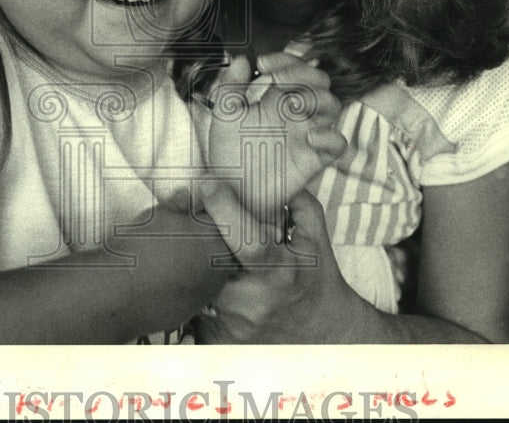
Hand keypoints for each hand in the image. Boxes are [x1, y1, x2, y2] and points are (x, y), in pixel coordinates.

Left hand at [193, 190, 351, 343]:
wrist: (322, 332)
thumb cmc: (316, 278)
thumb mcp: (316, 236)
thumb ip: (296, 201)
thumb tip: (270, 169)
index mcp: (281, 270)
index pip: (247, 240)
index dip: (225, 209)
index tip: (209, 184)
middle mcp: (258, 299)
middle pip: (211, 261)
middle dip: (197, 235)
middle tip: (187, 213)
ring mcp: (238, 323)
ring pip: (196, 284)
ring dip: (190, 262)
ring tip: (186, 245)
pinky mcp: (222, 339)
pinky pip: (194, 308)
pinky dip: (191, 289)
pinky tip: (193, 275)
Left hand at [203, 53, 346, 222]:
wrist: (233, 191)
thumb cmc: (230, 154)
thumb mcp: (223, 117)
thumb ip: (229, 87)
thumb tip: (239, 60)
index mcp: (276, 98)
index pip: (292, 67)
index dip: (283, 59)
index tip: (262, 63)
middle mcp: (296, 112)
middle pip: (318, 80)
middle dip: (301, 73)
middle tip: (276, 80)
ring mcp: (307, 133)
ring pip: (332, 105)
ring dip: (317, 98)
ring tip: (293, 105)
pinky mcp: (314, 158)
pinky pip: (337, 143)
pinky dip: (330, 137)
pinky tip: (309, 137)